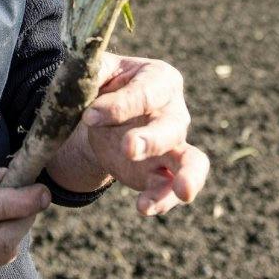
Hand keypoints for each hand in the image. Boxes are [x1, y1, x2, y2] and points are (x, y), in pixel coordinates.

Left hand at [53, 52, 210, 215]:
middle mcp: (174, 112)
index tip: (90, 116)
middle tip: (128, 148)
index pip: (147, 91)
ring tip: (182, 192)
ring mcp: (174, 145)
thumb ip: (93, 70)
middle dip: (152, 139)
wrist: (101, 118)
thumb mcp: (97, 72)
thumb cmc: (103, 86)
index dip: (120, 104)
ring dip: (187, 176)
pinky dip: (162, 200)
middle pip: (172, 127)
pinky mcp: (163, 173)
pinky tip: (144, 207)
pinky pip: (171, 189)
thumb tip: (86, 77)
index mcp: (160, 79)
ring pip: (192, 162)